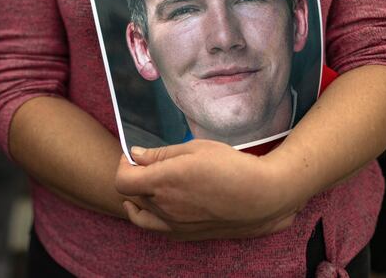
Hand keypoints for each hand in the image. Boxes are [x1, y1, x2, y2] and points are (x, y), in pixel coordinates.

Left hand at [115, 140, 304, 240]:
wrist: (262, 196)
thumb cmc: (230, 166)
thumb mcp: (194, 149)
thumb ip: (160, 154)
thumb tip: (135, 155)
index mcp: (162, 183)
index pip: (123, 181)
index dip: (123, 166)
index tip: (132, 157)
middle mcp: (164, 207)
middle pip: (132, 195)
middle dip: (133, 178)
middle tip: (145, 165)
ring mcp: (175, 225)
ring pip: (142, 214)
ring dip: (139, 199)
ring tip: (147, 185)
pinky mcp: (187, 235)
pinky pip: (157, 229)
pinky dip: (150, 217)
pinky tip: (157, 206)